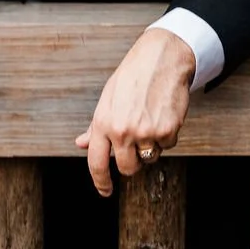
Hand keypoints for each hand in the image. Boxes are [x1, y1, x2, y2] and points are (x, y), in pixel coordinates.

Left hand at [75, 28, 195, 196]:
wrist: (161, 57)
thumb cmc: (132, 76)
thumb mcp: (108, 97)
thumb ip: (95, 126)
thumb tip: (81, 143)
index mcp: (103, 122)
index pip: (96, 162)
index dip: (100, 182)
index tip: (105, 191)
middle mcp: (122, 130)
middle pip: (127, 168)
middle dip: (132, 161)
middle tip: (136, 141)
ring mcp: (145, 132)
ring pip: (149, 159)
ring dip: (151, 146)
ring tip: (149, 119)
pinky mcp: (167, 130)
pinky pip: (168, 146)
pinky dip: (167, 134)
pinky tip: (163, 113)